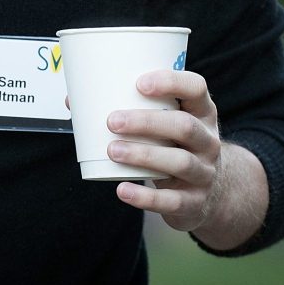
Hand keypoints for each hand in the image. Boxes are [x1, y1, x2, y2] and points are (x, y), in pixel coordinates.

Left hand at [105, 69, 224, 232]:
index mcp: (202, 113)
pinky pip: (171, 201)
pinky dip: (145, 197)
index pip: (196, 88)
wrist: (211, 195)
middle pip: (184, 127)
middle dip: (147, 122)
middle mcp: (208, 141)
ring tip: (112, 151)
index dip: (171, 82)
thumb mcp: (168, 126)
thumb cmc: (175, 147)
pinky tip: (122, 190)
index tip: (139, 83)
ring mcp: (205, 173)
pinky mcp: (195, 202)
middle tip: (112, 121)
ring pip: (179, 162)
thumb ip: (132, 110)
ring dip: (143, 155)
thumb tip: (73, 101)